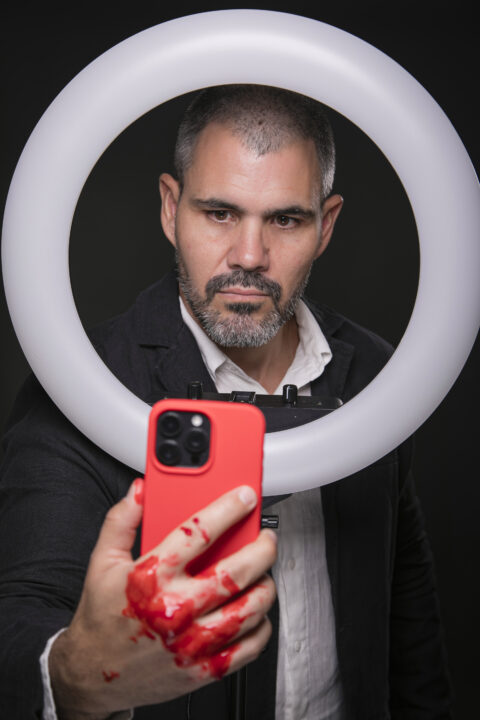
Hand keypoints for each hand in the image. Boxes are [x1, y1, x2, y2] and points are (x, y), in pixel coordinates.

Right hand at [49, 481, 276, 717]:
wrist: (92, 674)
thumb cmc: (101, 617)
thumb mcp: (103, 560)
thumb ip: (122, 520)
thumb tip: (140, 491)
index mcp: (151, 577)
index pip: (199, 532)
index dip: (229, 509)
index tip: (244, 497)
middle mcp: (175, 609)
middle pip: (236, 572)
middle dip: (262, 548)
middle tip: (265, 538)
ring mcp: (191, 642)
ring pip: (249, 609)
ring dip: (266, 585)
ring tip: (262, 573)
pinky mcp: (202, 669)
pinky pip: (249, 646)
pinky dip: (261, 626)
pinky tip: (255, 611)